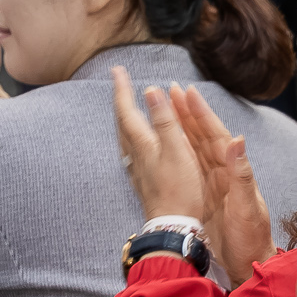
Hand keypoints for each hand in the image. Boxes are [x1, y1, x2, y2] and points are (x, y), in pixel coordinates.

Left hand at [109, 67, 207, 223]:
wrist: (173, 226)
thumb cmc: (180, 189)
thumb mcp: (177, 150)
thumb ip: (164, 120)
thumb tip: (150, 89)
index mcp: (141, 143)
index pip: (126, 110)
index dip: (122, 89)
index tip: (117, 70)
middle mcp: (133, 154)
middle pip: (122, 122)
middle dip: (121, 100)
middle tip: (120, 82)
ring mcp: (136, 168)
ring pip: (124, 136)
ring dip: (125, 118)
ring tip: (126, 108)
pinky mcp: (142, 180)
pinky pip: (131, 150)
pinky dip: (132, 136)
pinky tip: (135, 143)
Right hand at [175, 84, 274, 281]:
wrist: (249, 266)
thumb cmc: (251, 239)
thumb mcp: (247, 208)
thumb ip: (242, 175)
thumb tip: (237, 140)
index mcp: (234, 173)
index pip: (217, 136)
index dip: (202, 114)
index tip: (188, 92)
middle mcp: (224, 174)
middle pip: (203, 137)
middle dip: (188, 113)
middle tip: (172, 90)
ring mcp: (213, 184)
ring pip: (194, 148)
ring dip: (182, 126)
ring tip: (167, 107)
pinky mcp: (204, 196)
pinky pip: (188, 166)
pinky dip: (179, 149)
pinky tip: (168, 142)